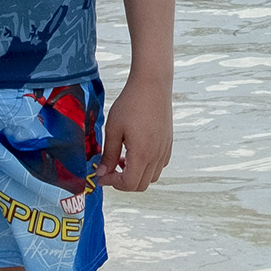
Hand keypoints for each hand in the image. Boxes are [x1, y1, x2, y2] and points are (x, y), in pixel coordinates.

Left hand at [97, 72, 172, 192]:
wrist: (152, 85)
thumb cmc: (131, 103)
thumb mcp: (113, 129)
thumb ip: (108, 154)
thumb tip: (102, 173)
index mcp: (141, 153)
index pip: (129, 183)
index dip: (113, 183)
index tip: (102, 177)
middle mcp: (156, 155)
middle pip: (141, 185)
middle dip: (123, 182)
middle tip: (109, 170)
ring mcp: (164, 150)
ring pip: (152, 177)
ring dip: (136, 175)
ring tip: (122, 160)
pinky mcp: (168, 143)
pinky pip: (159, 165)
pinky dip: (147, 167)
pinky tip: (135, 153)